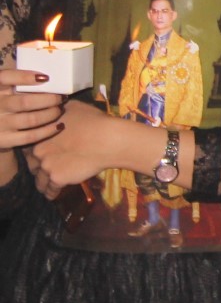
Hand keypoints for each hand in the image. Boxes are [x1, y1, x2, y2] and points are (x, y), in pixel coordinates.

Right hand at [0, 67, 64, 151]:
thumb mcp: (5, 89)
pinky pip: (31, 136)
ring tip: (59, 109)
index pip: (5, 77)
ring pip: (31, 119)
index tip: (45, 78)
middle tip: (61, 97)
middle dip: (48, 99)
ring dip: (50, 114)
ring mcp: (0, 123)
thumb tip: (46, 76)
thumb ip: (17, 81)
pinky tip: (59, 125)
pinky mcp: (5, 139)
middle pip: (24, 102)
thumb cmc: (4, 102)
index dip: (24, 77)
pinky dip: (48, 130)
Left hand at [22, 101, 148, 196]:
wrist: (108, 140)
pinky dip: (51, 193)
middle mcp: (38, 151)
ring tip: (47, 186)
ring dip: (42, 183)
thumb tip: (58, 107)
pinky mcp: (58, 179)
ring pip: (39, 179)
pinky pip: (50, 190)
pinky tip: (52, 195)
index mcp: (39, 133)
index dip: (35, 150)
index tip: (43, 154)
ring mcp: (46, 166)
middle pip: (32, 163)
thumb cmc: (94, 121)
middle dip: (38, 166)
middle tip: (47, 168)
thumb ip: (59, 111)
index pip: (29, 145)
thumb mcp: (73, 107)